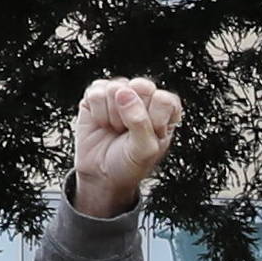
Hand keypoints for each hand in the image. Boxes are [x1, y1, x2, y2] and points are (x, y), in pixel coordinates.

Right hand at [69, 76, 184, 220]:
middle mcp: (144, 98)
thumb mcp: (144, 150)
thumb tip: (125, 93)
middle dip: (131, 114)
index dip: (153, 118)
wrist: (101, 175)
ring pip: (116, 88)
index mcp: (165, 110)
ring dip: (113, 115)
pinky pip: (96, 92)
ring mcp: (120, 94)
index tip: (148, 135)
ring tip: (115, 129)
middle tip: (128, 131)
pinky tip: (102, 123)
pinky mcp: (97, 96)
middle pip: (141, 86)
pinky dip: (97, 113)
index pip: (164, 99)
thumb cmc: (129, 163)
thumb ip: (140, 122)